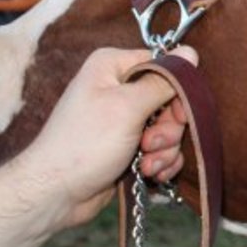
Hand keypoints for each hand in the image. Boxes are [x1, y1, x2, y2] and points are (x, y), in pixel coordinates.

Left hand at [13, 46, 198, 229]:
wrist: (56, 194)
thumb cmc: (84, 145)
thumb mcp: (127, 107)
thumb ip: (163, 81)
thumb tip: (190, 52)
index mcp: (112, 66)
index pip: (165, 65)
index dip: (177, 91)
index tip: (175, 114)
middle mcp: (118, 87)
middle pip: (171, 99)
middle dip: (169, 127)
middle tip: (151, 144)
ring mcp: (123, 118)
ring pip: (169, 127)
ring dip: (165, 149)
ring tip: (147, 164)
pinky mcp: (128, 145)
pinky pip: (161, 148)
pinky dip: (160, 161)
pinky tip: (149, 173)